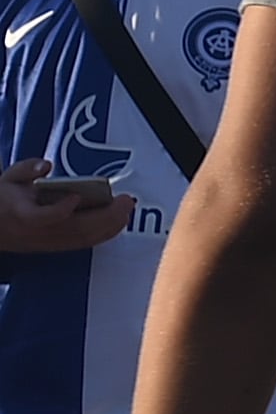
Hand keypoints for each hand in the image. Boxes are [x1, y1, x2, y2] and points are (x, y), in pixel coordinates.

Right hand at [0, 166, 128, 256]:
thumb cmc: (4, 200)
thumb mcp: (8, 179)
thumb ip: (26, 169)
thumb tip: (46, 166)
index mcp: (22, 215)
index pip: (42, 218)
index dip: (60, 210)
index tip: (75, 196)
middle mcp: (39, 233)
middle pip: (76, 230)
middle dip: (105, 216)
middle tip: (125, 200)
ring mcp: (49, 243)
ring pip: (84, 238)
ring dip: (110, 225)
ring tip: (127, 209)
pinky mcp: (58, 247)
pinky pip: (86, 243)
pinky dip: (106, 233)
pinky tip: (120, 221)